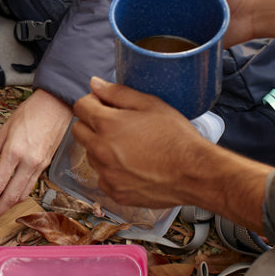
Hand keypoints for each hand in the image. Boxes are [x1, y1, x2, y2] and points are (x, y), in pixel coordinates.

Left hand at [0, 89, 71, 220]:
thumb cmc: (32, 112)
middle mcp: (29, 162)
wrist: (57, 106)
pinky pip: (30, 186)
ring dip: (8, 207)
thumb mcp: (6, 127)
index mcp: (15, 151)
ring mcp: (39, 166)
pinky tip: (9, 197)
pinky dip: (19, 195)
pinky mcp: (45, 166)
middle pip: (11, 196)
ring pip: (22, 195)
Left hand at [73, 76, 269, 228]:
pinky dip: (112, 170)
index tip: (105, 105)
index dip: (92, 102)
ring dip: (101, 147)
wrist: (195, 174)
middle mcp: (100, 150)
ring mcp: (106, 174)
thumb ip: (118, 93)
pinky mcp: (114, 192)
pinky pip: (103, 176)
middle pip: (79, 131)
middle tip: (115, 124)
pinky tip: (132, 166)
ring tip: (129, 146)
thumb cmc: (176, 137)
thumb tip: (95, 84)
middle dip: (92, 123)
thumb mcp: (151, 104)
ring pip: (91, 154)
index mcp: (107, 125)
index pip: (80, 107)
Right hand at [136, 0, 274, 44]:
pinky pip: (160, 40)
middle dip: (144, 3)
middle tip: (159, 3)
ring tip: (161, 20)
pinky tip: (162, 36)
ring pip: (149, 21)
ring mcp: (174, 18)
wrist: (250, 10)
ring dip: (150, 22)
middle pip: (143, 0)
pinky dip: (158, 39)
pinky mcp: (179, 38)